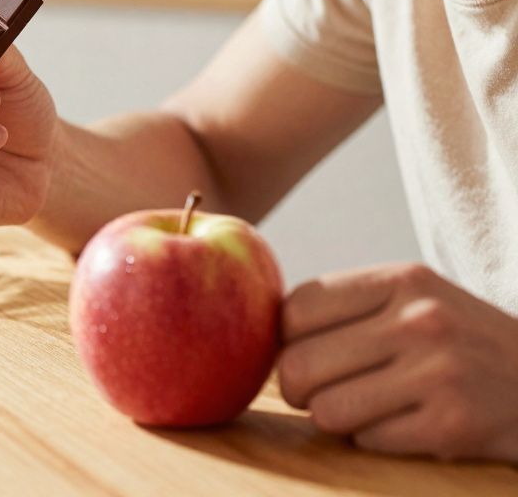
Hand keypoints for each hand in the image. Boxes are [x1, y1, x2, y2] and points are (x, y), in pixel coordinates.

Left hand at [279, 263, 517, 461]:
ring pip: (325, 411)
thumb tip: (259, 331)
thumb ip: (349, 307)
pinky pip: (367, 441)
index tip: (302, 351)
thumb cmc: (463, 341)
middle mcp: (419, 320)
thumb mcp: (417, 299)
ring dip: (335, 418)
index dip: (285, 340)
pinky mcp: (451, 424)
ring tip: (366, 407)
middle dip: (297, 389)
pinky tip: (405, 424)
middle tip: (318, 392)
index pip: (295, 310)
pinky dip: (374, 440)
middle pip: (298, 365)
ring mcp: (438, 373)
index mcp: (402, 281)